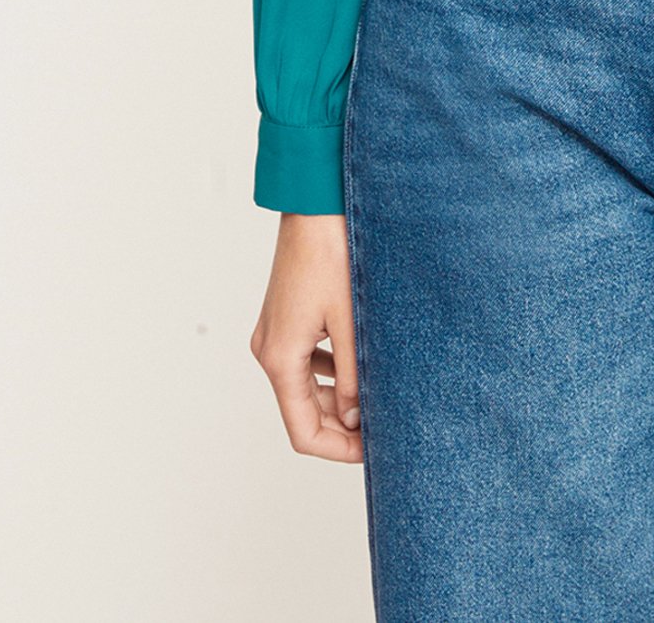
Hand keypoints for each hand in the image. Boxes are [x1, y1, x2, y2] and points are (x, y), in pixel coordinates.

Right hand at [249, 211, 362, 461]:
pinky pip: (305, 360)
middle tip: (385, 424)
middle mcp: (269, 350)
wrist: (314, 202)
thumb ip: (354, 376)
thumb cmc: (333, 252)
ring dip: (338, 398)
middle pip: (302, 412)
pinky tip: (361, 363)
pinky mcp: (285, 317)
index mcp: (280, 357)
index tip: (375, 450)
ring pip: (305, 386)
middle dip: (342, 425)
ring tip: (379, 394)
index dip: (339, 449)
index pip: (303, 432)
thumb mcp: (352, 320)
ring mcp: (274, 333)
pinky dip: (330, 371)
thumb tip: (359, 419)